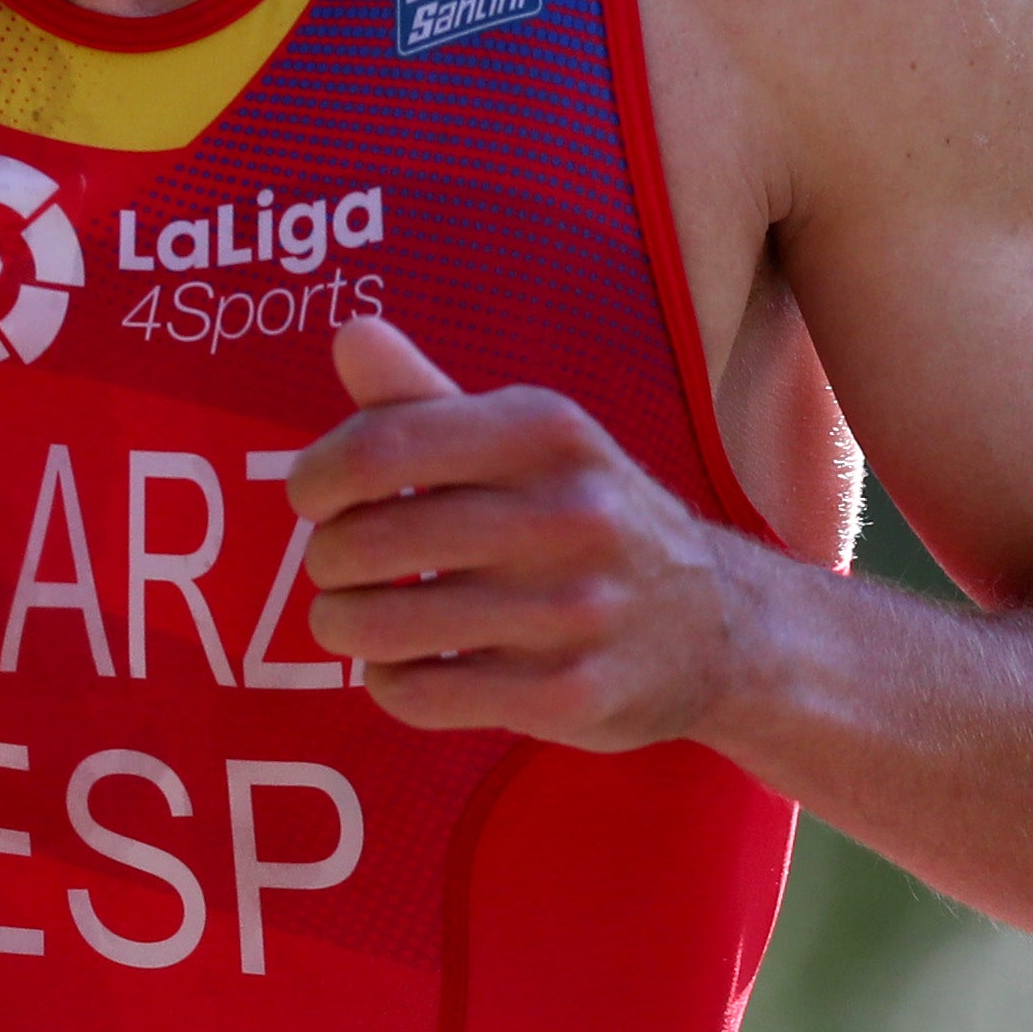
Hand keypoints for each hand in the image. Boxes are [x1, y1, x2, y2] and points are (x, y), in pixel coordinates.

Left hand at [288, 316, 752, 750]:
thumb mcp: (528, 440)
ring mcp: (573, 612)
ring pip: (381, 628)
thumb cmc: (588, 516)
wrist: (720, 625)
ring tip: (356, 617)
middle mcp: (568, 515)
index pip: (379, 450)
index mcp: (546, 432)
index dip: (317, 479)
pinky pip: (420, 695)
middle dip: (326, 559)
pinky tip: (407, 665)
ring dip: (343, 625)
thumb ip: (427, 398)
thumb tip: (350, 335)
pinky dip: (388, 681)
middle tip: (336, 565)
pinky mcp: (570, 696)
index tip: (312, 498)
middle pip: (366, 543)